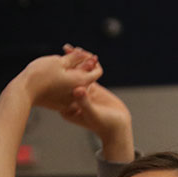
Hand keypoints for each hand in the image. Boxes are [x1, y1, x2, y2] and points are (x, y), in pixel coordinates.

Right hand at [15, 49, 102, 110]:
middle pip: (85, 77)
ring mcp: (69, 102)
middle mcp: (79, 94)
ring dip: (70, 73)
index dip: (91, 60)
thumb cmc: (41, 74)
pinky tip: (52, 75)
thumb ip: (75, 58)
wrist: (23, 92)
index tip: (80, 53)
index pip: (97, 71)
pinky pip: (66, 92)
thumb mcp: (59, 61)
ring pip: (75, 85)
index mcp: (82, 83)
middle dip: (79, 65)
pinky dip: (63, 83)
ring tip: (58, 63)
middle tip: (67, 54)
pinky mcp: (59, 105)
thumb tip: (85, 54)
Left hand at [60, 45, 134, 160]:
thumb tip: (77, 89)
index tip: (60, 63)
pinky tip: (87, 54)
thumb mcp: (93, 114)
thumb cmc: (104, 125)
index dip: (61, 75)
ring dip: (78, 62)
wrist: (118, 127)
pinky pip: (88, 74)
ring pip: (78, 74)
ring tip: (74, 48)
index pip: (62, 89)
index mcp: (68, 108)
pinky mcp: (92, 89)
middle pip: (67, 80)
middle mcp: (73, 100)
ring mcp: (82, 93)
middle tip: (66, 51)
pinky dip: (88, 65)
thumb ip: (84, 102)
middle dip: (67, 65)